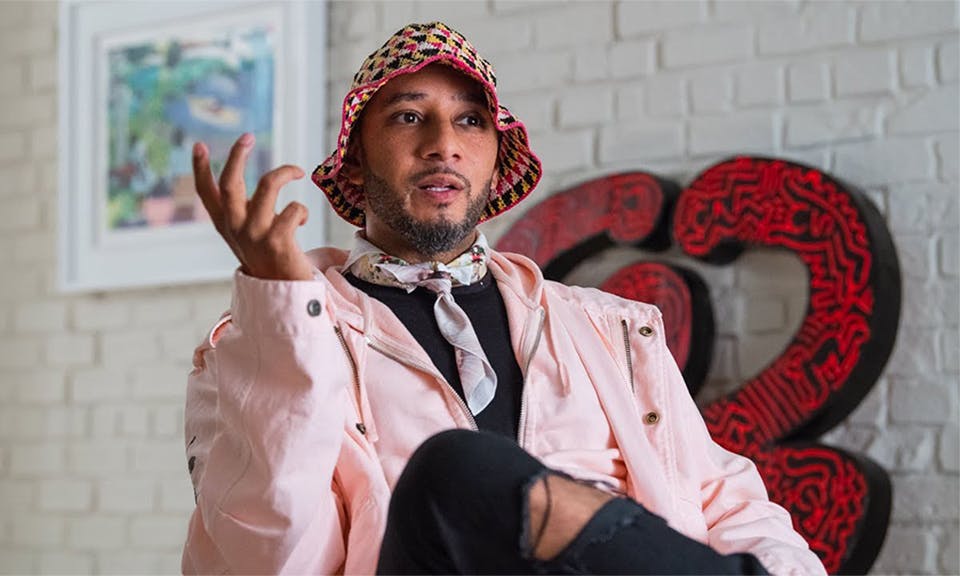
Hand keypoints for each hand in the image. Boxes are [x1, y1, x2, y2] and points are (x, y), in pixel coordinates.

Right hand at [193, 133, 314, 280]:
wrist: (283, 293)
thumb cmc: (269, 259)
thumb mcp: (249, 234)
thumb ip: (246, 210)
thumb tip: (251, 181)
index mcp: (226, 225)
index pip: (206, 194)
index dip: (200, 169)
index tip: (198, 145)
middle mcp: (236, 228)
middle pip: (231, 182)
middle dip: (237, 155)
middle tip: (247, 137)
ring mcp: (255, 235)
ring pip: (267, 185)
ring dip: (285, 172)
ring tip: (297, 172)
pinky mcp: (278, 242)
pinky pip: (293, 209)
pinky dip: (301, 210)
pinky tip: (301, 220)